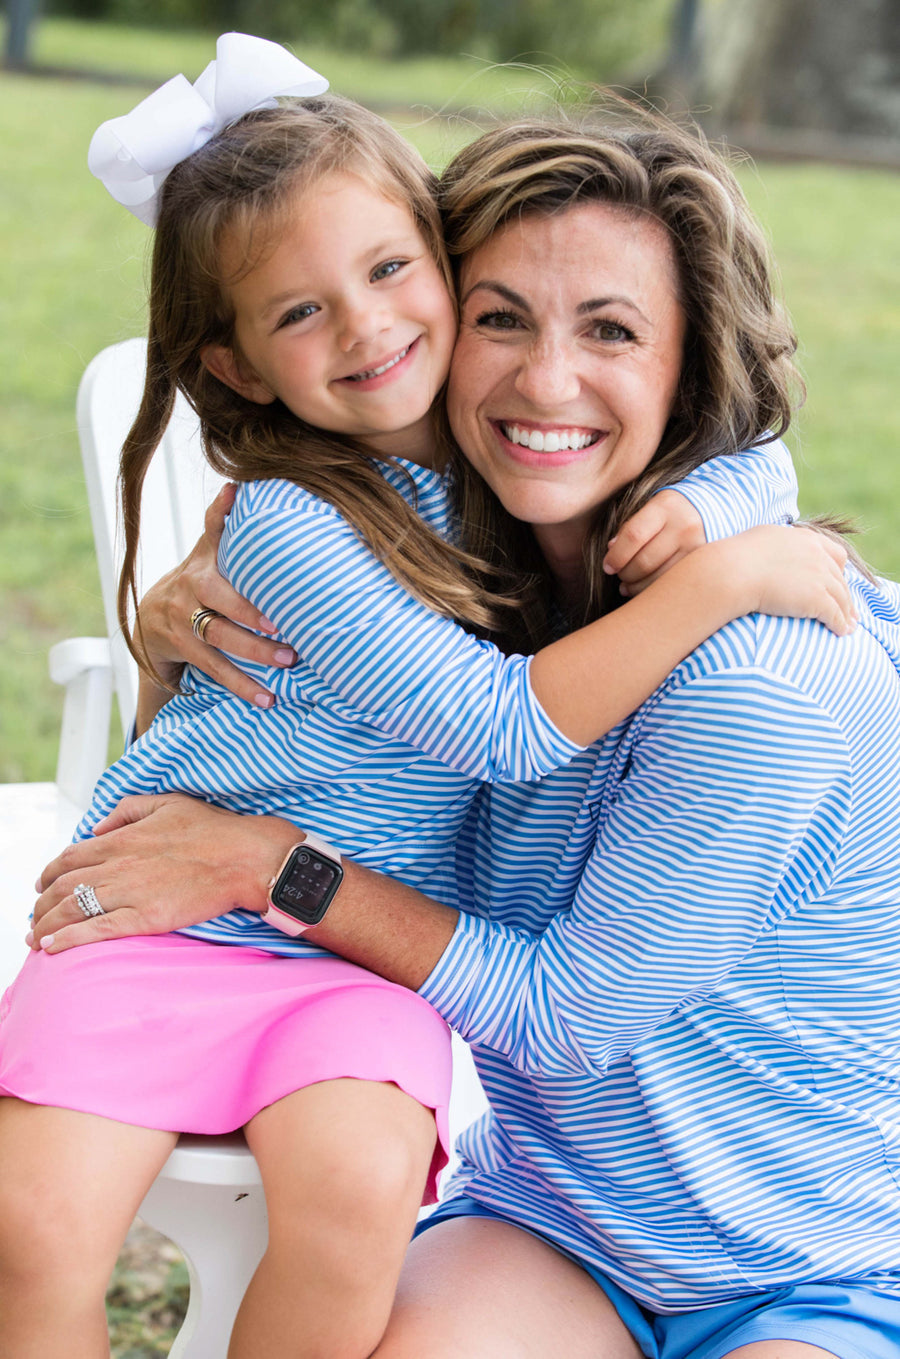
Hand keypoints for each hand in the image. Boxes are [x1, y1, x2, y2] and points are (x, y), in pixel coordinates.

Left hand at [30, 794, 299, 953]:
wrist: (244, 858)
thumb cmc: (212, 830)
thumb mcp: (167, 803)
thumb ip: (126, 811)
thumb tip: (98, 827)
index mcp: (120, 839)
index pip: (67, 859)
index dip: (47, 875)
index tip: (40, 887)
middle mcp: (117, 865)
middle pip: (62, 888)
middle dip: (40, 905)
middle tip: (35, 917)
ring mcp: (129, 893)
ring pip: (71, 910)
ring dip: (45, 925)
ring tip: (35, 938)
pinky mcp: (144, 918)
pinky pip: (95, 931)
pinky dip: (67, 940)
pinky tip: (52, 948)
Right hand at [138, 485, 296, 707]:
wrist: (150, 624)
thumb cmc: (196, 582)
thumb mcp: (205, 553)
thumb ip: (222, 524)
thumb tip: (236, 486)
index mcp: (201, 563)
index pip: (213, 537)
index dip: (225, 527)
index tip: (248, 533)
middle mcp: (188, 590)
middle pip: (222, 604)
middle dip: (254, 619)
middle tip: (289, 633)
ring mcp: (182, 622)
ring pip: (218, 640)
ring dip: (253, 657)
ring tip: (287, 666)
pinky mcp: (182, 651)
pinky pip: (214, 671)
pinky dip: (241, 686)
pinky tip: (267, 699)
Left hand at [603, 490, 705, 594]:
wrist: (717, 508)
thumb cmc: (673, 511)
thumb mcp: (652, 508)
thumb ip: (631, 526)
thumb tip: (611, 550)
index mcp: (666, 506)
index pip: (633, 535)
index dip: (616, 556)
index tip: (607, 567)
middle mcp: (685, 526)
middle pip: (645, 561)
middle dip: (625, 574)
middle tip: (618, 576)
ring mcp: (699, 547)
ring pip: (659, 578)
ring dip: (637, 586)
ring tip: (627, 585)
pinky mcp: (706, 564)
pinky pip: (674, 584)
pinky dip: (655, 591)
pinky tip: (645, 589)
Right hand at [716, 523, 856, 634]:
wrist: (734, 572)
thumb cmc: (737, 557)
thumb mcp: (762, 538)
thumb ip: (776, 543)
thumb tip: (770, 548)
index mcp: (806, 540)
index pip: (835, 554)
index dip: (838, 569)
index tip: (837, 579)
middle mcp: (819, 557)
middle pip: (840, 579)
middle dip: (846, 595)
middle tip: (849, 610)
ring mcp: (821, 578)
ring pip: (842, 599)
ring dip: (847, 613)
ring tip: (850, 626)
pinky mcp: (818, 599)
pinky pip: (835, 615)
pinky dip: (840, 625)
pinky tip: (841, 632)